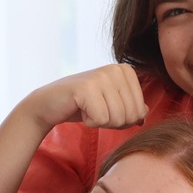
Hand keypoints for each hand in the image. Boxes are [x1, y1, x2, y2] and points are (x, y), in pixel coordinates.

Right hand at [23, 65, 146, 130]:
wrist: (48, 104)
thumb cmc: (81, 106)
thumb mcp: (112, 104)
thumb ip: (131, 107)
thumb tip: (144, 113)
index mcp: (126, 71)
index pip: (140, 111)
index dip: (122, 119)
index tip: (104, 108)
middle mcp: (116, 69)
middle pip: (131, 115)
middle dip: (112, 122)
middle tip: (94, 111)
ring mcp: (101, 76)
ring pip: (117, 118)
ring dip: (100, 122)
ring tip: (87, 109)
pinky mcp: (86, 88)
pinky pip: (101, 119)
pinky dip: (89, 122)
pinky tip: (79, 110)